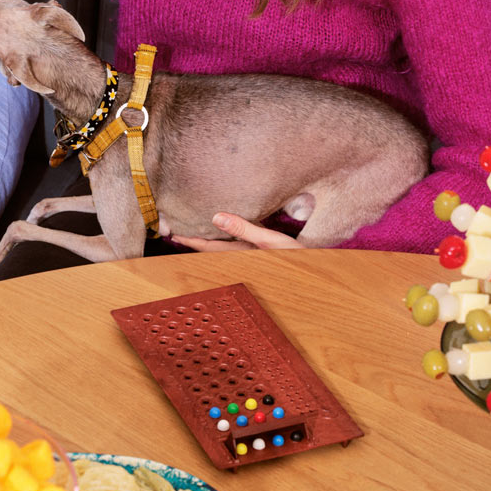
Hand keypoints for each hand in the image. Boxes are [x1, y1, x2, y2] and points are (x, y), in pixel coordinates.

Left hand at [171, 212, 304, 251]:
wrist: (319, 273)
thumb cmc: (297, 259)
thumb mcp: (270, 241)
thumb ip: (244, 229)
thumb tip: (216, 217)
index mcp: (241, 255)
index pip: (208, 247)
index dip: (189, 239)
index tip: (171, 232)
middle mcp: (243, 256)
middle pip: (212, 246)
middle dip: (194, 237)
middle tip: (174, 226)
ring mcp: (252, 253)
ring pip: (223, 243)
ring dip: (209, 234)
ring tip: (194, 223)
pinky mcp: (262, 248)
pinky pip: (238, 239)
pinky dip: (228, 231)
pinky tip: (224, 223)